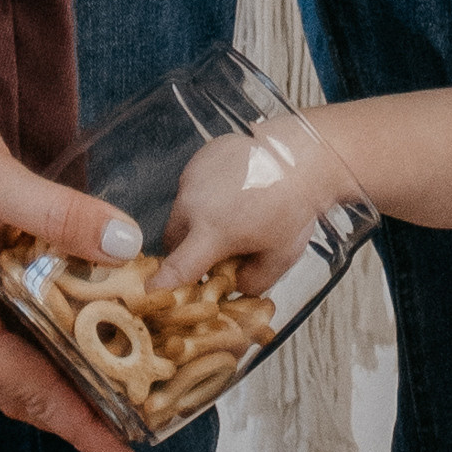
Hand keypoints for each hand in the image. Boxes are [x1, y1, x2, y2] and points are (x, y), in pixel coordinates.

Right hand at [0, 107, 149, 451]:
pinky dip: (7, 365)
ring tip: (87, 401)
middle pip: (4, 394)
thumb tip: (126, 243)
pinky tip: (36, 347)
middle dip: (60, 417)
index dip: (74, 423)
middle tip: (118, 433)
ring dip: (32, 395)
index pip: (24, 388)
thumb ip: (62, 217)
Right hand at [152, 116, 346, 297]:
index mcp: (211, 232)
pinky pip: (191, 185)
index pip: (175, 269)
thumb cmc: (293, 206)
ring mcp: (193, 176)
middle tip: (216, 251)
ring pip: (181, 211)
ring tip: (231, 215)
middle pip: (172, 240)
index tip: (150, 296)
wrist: (301, 155)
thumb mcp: (278, 257)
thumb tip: (231, 285)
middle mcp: (193, 202)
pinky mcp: (199, 157)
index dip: (160, 286)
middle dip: (187, 251)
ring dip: (196, 221)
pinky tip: (233, 191)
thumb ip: (250, 282)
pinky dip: (204, 194)